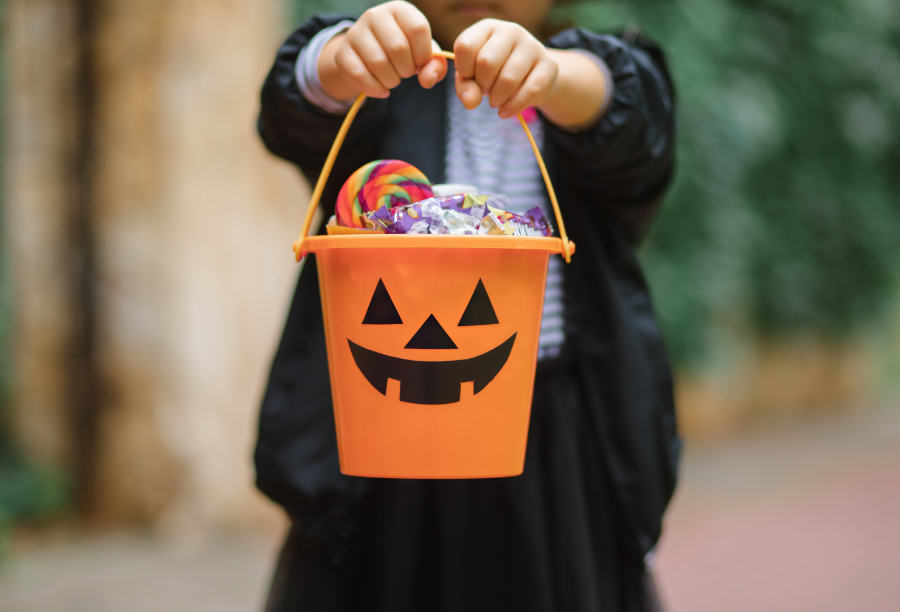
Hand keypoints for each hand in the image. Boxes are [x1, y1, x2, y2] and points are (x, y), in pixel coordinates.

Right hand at [318, 1, 447, 100]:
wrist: (367, 57)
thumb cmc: (403, 53)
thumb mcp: (422, 54)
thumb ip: (435, 65)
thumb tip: (428, 79)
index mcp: (400, 10)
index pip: (418, 29)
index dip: (423, 54)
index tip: (421, 63)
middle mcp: (376, 15)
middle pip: (398, 48)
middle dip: (407, 69)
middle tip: (405, 73)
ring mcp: (356, 32)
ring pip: (378, 62)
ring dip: (392, 80)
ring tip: (393, 80)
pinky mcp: (343, 52)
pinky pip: (360, 75)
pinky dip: (375, 89)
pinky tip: (382, 90)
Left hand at [453, 19, 558, 118]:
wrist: (531, 76)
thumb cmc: (495, 74)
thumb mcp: (473, 77)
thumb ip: (465, 87)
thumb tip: (471, 101)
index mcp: (488, 27)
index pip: (465, 47)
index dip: (463, 69)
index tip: (470, 77)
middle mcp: (511, 31)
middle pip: (486, 62)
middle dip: (482, 85)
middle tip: (486, 91)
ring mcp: (533, 46)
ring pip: (508, 79)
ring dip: (496, 99)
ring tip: (495, 102)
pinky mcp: (549, 66)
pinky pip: (530, 91)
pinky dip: (513, 108)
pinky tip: (505, 112)